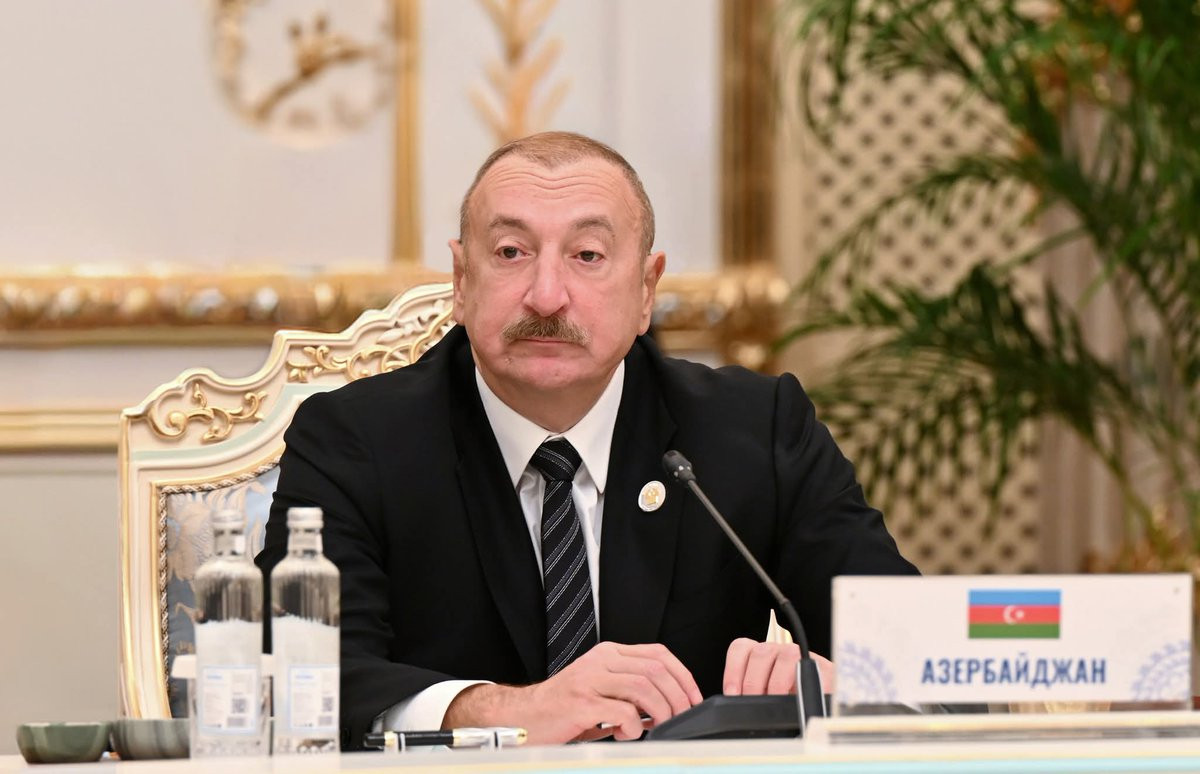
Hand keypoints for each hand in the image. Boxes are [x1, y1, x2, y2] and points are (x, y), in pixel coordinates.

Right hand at [442, 641, 701, 743]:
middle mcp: (601, 661)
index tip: (693, 699)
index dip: (683, 676)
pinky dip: (633, 727)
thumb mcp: (601, 691)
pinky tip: (625, 734)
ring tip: (657, 728)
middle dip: (678, 697)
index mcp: (609, 654)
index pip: (658, 654)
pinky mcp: (580, 702)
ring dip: (660, 712)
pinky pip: (622, 711)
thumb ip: (631, 691)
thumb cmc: (563, 709)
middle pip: (656, 670)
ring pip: (644, 688)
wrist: (522, 717)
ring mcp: (590, 679)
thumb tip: (670, 705)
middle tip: (682, 719)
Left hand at [722, 638, 834, 694]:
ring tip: (775, 703)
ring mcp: (801, 656)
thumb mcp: (765, 698)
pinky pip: (812, 670)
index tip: (732, 693)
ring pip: (786, 655)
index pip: (741, 649)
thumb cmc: (788, 700)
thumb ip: (750, 697)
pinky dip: (804, 686)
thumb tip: (736, 707)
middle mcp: (779, 651)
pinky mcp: (822, 667)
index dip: (733, 670)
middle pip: (761, 653)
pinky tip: (798, 699)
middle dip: (753, 682)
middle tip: (753, 704)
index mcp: (761, 656)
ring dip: (777, 683)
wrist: (822, 700)